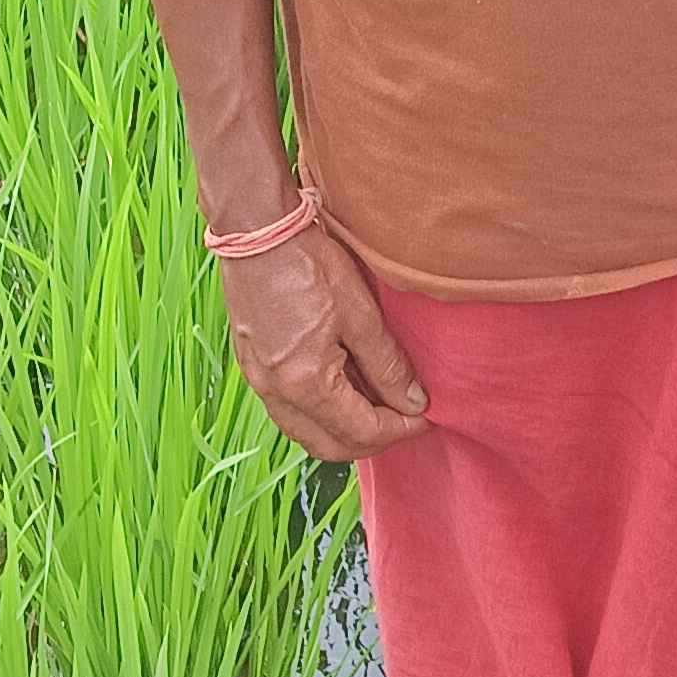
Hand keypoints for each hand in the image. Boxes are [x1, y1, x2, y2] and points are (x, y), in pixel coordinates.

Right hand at [217, 215, 430, 460]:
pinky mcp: (252, 367)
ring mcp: (258, 382)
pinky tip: (343, 388)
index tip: (425, 417)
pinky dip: (319, 413)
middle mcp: (276, 393)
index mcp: (305, 383)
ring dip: (343, 430)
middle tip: (404, 419)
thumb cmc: (308, 263)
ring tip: (378, 404)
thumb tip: (413, 402)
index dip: (399, 429)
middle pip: (328, 445)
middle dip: (371, 440)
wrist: (256, 230)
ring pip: (305, 433)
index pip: (360, 432)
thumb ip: (388, 364)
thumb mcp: (360, 312)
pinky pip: (289, 411)